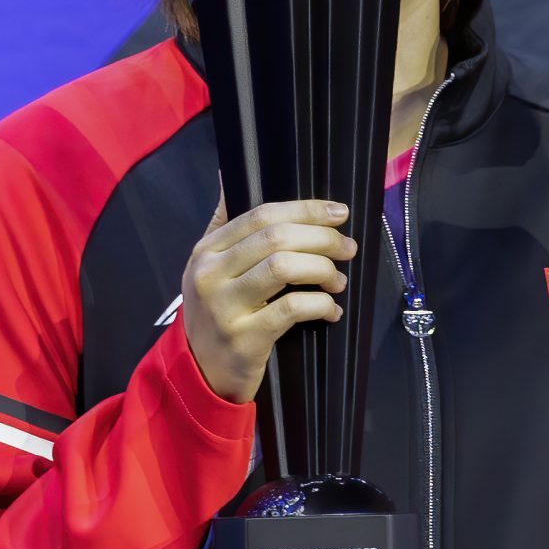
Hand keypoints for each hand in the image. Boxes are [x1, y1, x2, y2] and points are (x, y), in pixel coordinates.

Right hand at [181, 194, 356, 403]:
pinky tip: (331, 310)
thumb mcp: (211, 268)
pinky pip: (292, 309)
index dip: (306, 210)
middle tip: (347, 248)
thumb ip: (224, 224)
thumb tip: (229, 175)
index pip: (261, 215)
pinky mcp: (245, 338)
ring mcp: (225, 307)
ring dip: (322, 269)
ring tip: (338, 280)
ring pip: (284, 268)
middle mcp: (210, 274)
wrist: (201, 373)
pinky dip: (320, 305)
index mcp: (206, 250)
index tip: (340, 213)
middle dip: (322, 238)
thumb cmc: (218, 314)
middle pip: (276, 238)